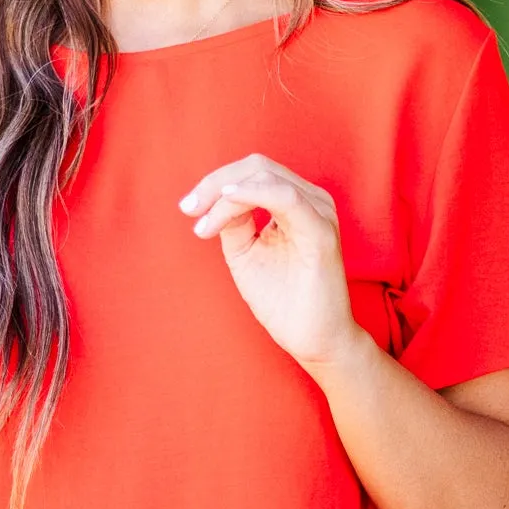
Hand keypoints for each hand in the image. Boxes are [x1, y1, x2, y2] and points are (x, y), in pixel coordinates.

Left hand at [178, 152, 364, 379]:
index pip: (252, 173)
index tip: (188, 209)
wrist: (313, 341)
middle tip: (189, 209)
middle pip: (257, 167)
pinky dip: (253, 194)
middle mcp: (311, 200)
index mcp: (295, 203)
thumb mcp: (245, 254)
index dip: (214, 183)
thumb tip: (215, 201)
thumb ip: (233, 223)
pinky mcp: (320, 233)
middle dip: (215, 183)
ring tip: (203, 220)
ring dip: (226, 193)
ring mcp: (318, 213)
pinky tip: (227, 201)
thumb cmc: (284, 301)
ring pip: (266, 177)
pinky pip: (285, 198)